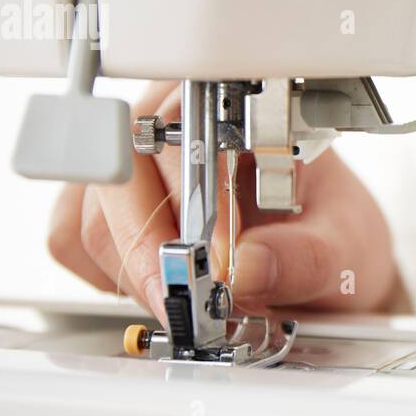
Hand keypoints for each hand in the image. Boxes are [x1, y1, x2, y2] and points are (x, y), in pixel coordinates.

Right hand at [48, 81, 405, 321]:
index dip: (191, 207)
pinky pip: (69, 242)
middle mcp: (169, 125)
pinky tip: (162, 282)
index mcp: (233, 109)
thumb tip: (246, 268)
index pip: (181, 140)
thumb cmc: (331, 229)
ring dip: (134, 272)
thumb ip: (305, 256)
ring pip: (85, 218)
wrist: (324, 252)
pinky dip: (109, 276)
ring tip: (194, 297)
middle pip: (116, 181)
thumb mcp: (346, 242)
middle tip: (195, 306)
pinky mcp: (101, 204)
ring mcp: (127, 164)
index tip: (216, 262)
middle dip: (152, 255)